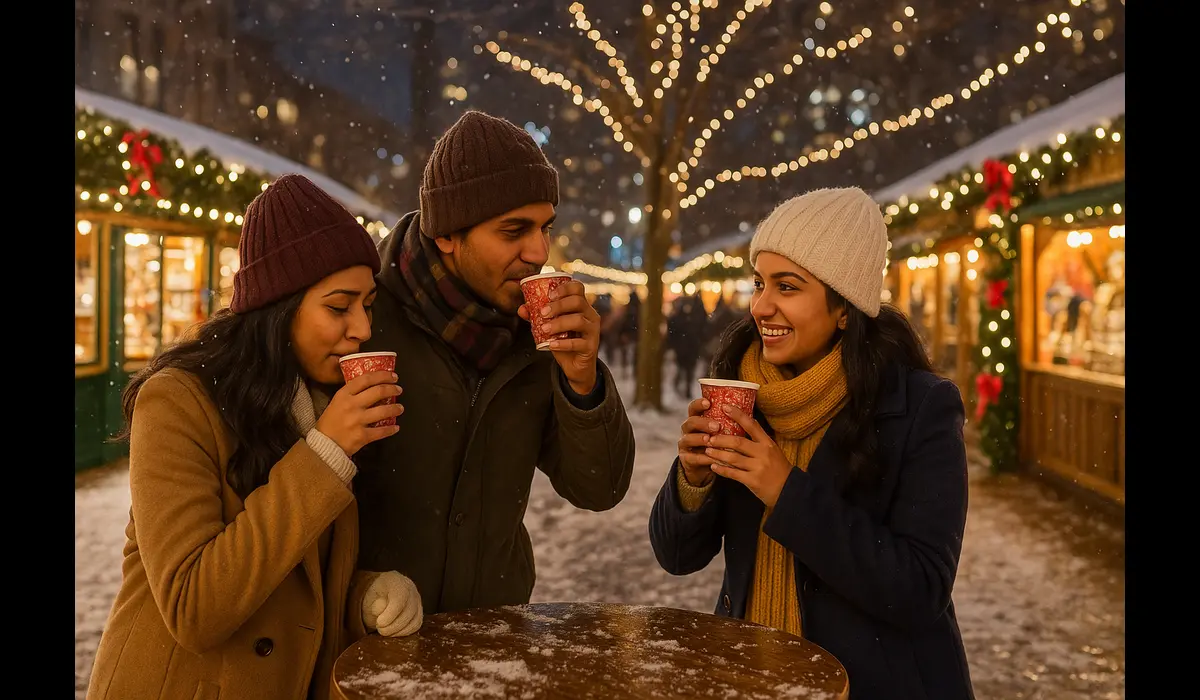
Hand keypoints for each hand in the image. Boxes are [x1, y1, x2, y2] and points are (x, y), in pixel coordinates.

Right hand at [315, 371, 403, 456]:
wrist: (323, 445)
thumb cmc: (330, 422)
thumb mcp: (336, 403)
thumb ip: (352, 395)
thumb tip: (372, 387)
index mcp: (344, 395)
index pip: (366, 379)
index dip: (382, 375)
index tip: (392, 376)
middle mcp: (351, 405)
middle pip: (378, 391)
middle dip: (392, 389)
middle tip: (399, 390)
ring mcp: (357, 421)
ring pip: (383, 411)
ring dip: (395, 408)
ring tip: (400, 408)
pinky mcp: (362, 436)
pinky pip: (381, 431)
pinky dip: (391, 429)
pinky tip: (396, 427)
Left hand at [362, 570, 422, 636]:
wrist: (379, 594)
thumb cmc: (373, 596)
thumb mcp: (369, 598)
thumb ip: (375, 605)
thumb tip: (381, 611)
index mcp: (395, 580)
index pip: (400, 597)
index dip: (391, 613)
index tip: (379, 623)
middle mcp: (410, 588)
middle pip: (409, 610)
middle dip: (393, 625)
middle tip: (380, 630)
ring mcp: (417, 599)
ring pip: (414, 620)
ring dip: (398, 631)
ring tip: (385, 631)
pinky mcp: (419, 611)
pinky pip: (416, 625)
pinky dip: (404, 632)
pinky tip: (393, 632)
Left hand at [518, 279, 600, 394]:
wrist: (576, 366)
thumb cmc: (565, 341)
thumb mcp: (551, 327)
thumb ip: (537, 317)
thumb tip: (522, 309)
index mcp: (581, 306)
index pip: (577, 288)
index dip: (564, 287)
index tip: (549, 295)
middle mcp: (590, 315)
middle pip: (578, 301)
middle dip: (558, 305)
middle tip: (543, 313)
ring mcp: (592, 330)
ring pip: (579, 320)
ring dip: (559, 323)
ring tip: (545, 329)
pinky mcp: (591, 346)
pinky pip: (578, 342)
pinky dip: (563, 343)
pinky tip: (551, 344)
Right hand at [677, 397, 720, 486]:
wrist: (704, 467)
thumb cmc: (716, 445)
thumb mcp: (719, 432)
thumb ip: (726, 423)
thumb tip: (746, 411)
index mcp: (696, 420)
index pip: (693, 408)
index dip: (698, 404)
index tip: (708, 402)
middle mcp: (688, 431)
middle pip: (690, 422)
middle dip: (702, 423)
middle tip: (716, 426)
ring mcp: (685, 445)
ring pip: (688, 439)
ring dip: (699, 439)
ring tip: (709, 439)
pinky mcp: (686, 459)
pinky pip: (692, 457)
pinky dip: (702, 457)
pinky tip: (711, 458)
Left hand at [704, 404, 793, 507]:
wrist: (789, 490)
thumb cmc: (778, 468)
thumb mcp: (772, 450)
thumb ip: (759, 439)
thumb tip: (746, 423)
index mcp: (767, 443)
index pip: (751, 425)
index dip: (738, 415)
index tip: (725, 407)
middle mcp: (763, 453)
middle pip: (738, 442)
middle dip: (721, 439)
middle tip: (709, 437)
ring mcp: (758, 468)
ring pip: (733, 458)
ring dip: (718, 454)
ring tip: (707, 450)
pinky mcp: (753, 481)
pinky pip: (733, 474)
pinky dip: (722, 470)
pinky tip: (713, 466)